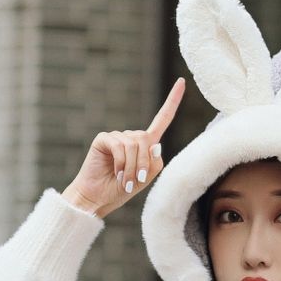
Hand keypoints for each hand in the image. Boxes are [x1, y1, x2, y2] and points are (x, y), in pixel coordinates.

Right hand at [63, 79, 185, 217]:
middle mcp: (131, 137)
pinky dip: (121, 164)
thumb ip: (154, 164)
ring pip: (133, 145)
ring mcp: (117, 136)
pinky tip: (116, 174)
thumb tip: (156, 145)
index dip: (172, 102)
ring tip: (124, 182)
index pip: (162, 119)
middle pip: (146, 140)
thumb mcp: (144, 181)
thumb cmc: (120, 190)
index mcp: (145, 145)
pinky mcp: (104, 139)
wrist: (98, 198)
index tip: (182, 81)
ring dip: (131, 168)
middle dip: (143, 164)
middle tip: (135, 182)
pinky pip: (119, 146)